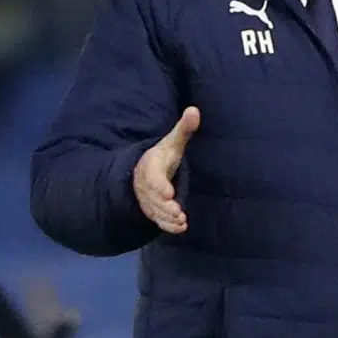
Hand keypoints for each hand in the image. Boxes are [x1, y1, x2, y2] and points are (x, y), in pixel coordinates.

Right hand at [133, 107, 198, 233]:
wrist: (143, 170)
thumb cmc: (163, 155)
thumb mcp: (172, 142)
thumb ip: (184, 129)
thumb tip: (194, 109)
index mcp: (151, 166)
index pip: (153, 177)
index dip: (160, 186)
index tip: (169, 193)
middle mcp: (146, 185)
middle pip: (153, 198)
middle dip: (165, 207)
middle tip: (178, 213)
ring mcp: (148, 199)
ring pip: (155, 211)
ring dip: (167, 218)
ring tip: (181, 221)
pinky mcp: (152, 209)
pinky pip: (157, 220)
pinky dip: (167, 226)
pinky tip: (181, 227)